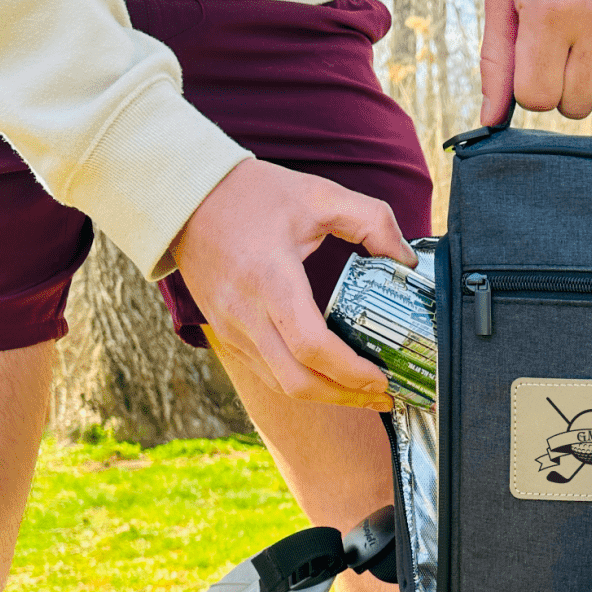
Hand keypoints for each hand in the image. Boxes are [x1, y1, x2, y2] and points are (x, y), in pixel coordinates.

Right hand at [171, 160, 417, 408]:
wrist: (184, 196)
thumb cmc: (251, 194)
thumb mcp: (319, 194)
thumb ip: (372, 221)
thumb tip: (407, 260)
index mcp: (270, 279)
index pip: (312, 346)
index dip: (352, 372)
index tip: (383, 378)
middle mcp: (246, 313)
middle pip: (299, 381)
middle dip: (347, 397)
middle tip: (385, 397)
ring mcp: (232, 329)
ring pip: (282, 385)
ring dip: (327, 397)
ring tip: (366, 395)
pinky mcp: (227, 334)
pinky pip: (268, 374)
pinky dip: (303, 384)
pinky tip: (331, 380)